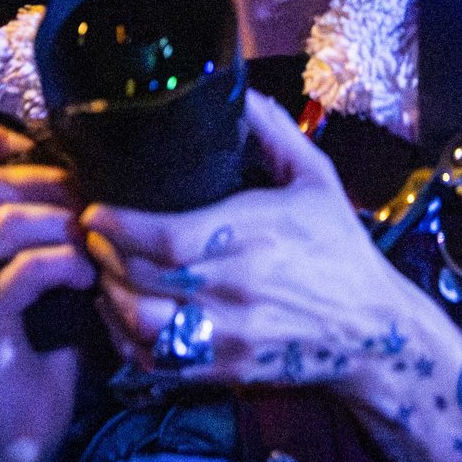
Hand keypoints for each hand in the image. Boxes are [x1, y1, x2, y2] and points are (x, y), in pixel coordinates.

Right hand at [0, 126, 91, 461]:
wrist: (23, 427)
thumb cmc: (48, 342)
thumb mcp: (55, 270)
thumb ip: (59, 224)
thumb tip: (100, 172)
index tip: (43, 146)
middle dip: (54, 183)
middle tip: (94, 204)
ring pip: (6, 221)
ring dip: (63, 222)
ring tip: (93, 242)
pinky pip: (23, 272)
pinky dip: (63, 263)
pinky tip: (87, 278)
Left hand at [84, 96, 461, 461]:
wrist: (372, 331)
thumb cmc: (339, 249)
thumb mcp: (317, 180)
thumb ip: (275, 134)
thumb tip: (240, 92)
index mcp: (255, 235)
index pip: (168, 237)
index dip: (120, 226)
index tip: (95, 210)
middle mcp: (237, 288)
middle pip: (144, 277)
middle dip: (103, 255)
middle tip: (88, 234)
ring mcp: (230, 335)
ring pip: (142, 323)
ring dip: (109, 296)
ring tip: (100, 271)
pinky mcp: (225, 369)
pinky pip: (158, 362)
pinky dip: (126, 340)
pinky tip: (120, 314)